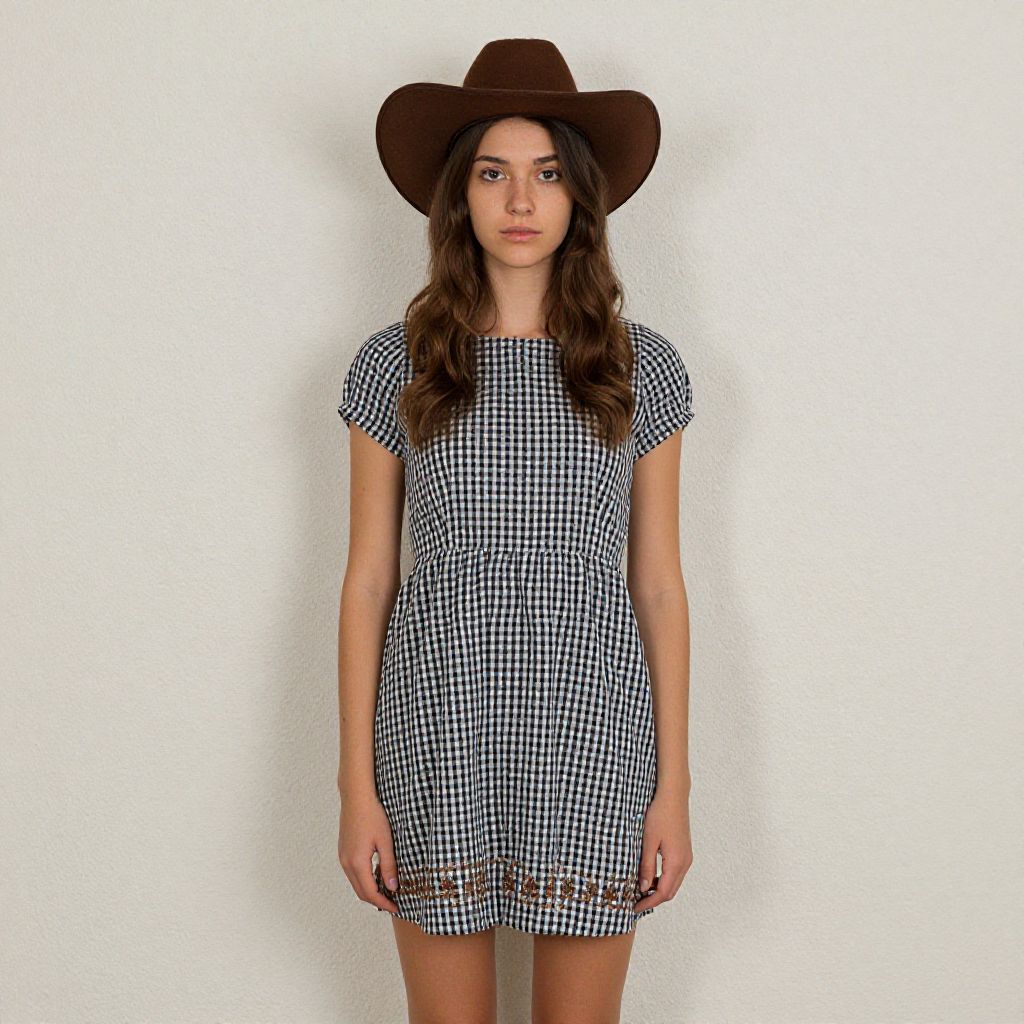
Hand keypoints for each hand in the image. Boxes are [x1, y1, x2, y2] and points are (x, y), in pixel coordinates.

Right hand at [338, 790, 400, 915]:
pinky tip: (377, 874)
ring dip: (370, 890)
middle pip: (361, 892)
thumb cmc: (372, 816)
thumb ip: (388, 865)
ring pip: (356, 883)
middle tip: (393, 903)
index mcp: (357, 863)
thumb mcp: (385, 841)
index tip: (396, 907)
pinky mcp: (344, 851)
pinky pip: (353, 873)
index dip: (383, 903)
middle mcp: (346, 863)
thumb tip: (392, 886)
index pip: (370, 893)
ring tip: (388, 890)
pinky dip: (365, 879)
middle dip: (377, 900)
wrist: (356, 798)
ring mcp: (343, 857)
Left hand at [633, 787, 692, 912]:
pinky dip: (663, 879)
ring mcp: (686, 857)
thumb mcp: (648, 841)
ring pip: (673, 882)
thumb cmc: (660, 814)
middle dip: (653, 899)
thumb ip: (646, 866)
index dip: (648, 903)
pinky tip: (650, 875)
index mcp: (676, 862)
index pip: (663, 893)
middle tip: (635, 902)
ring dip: (658, 890)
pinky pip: (675, 873)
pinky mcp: (684, 851)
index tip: (634, 908)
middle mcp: (685, 862)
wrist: (673, 796)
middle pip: (670, 891)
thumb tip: (644, 888)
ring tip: (640, 890)